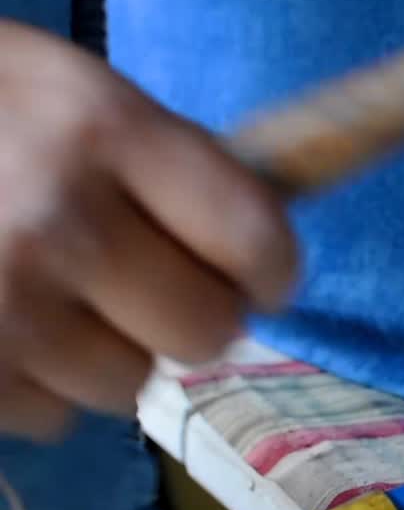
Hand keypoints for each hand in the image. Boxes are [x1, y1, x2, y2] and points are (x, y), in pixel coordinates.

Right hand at [0, 21, 297, 437]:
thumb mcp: (70, 92)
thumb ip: (169, 160)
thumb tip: (262, 241)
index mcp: (101, 126)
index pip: (253, 236)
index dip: (272, 270)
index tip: (261, 278)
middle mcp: (56, 218)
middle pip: (206, 331)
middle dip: (192, 315)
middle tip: (151, 288)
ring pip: (132, 385)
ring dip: (111, 353)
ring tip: (57, 299)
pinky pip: (54, 417)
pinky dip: (41, 385)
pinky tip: (5, 327)